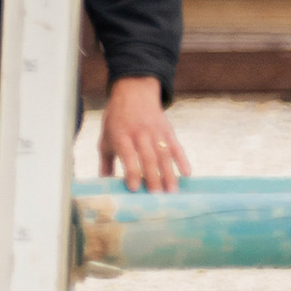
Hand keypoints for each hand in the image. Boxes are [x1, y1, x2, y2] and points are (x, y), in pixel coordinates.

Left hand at [99, 75, 188, 191]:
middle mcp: (139, 133)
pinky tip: (187, 174)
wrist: (134, 92)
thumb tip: (103, 184)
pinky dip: (182, 160)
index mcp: (120, 135)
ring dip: (169, 174)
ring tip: (172, 192)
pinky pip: (176, 146)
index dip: (131, 172)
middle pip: (148, 157)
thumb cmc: (116, 120)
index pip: (127, 156)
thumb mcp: (106, 137)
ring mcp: (155, 131)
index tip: (134, 189)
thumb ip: (105, 161)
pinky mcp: (168, 129)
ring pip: (164, 154)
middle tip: (157, 197)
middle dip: (153, 178)